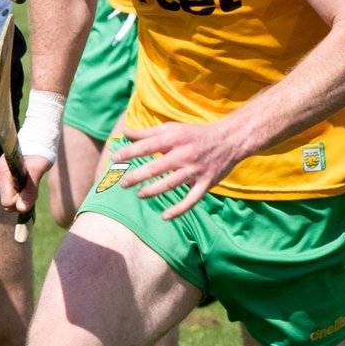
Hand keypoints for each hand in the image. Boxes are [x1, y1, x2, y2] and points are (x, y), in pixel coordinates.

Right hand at [0, 152, 50, 214]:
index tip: (30, 189)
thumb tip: (21, 209)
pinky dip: (19, 192)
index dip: (21, 200)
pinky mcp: (1, 179)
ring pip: (9, 200)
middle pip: (7, 203)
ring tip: (29, 180)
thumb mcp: (37, 171)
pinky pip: (10, 194)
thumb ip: (29, 191)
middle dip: (21, 199)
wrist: (36, 143)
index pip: (7, 202)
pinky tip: (25, 181)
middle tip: (31, 184)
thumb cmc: (38, 154)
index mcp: (2, 173)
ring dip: (21, 195)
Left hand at [116, 121, 239, 221]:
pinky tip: (164, 216)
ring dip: (152, 191)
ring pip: (170, 184)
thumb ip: (147, 133)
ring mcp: (195, 170)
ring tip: (139, 195)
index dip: (129, 153)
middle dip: (136, 176)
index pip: (146, 146)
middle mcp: (184, 154)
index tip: (114, 159)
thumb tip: (124, 133)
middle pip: (156, 167)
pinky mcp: (206, 183)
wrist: (230, 140)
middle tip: (122, 183)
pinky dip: (178, 209)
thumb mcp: (172, 128)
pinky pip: (191, 200)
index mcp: (174, 138)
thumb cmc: (195, 134)